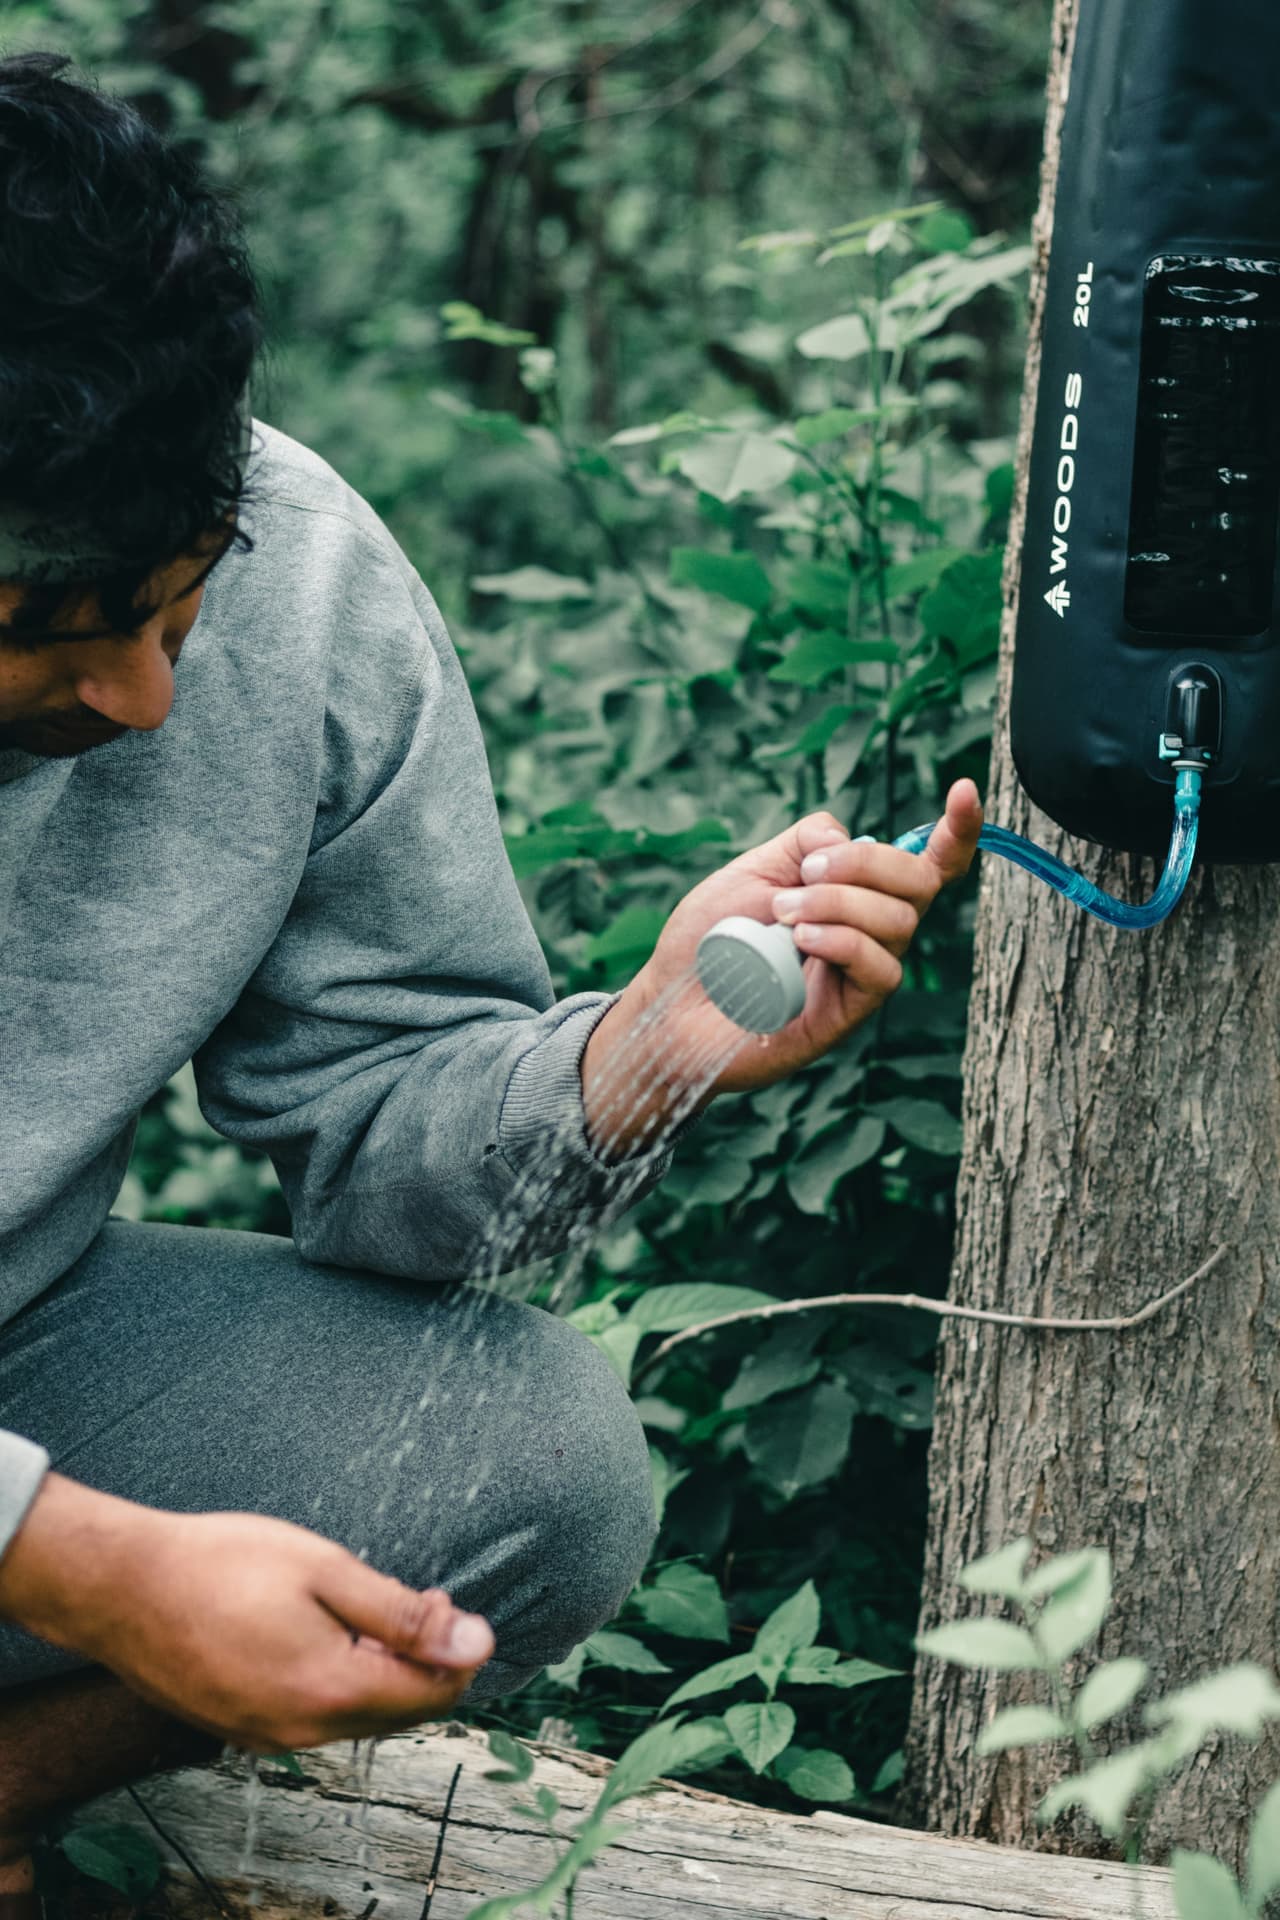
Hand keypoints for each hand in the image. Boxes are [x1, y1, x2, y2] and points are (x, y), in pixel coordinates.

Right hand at [0, 1474, 493, 1749]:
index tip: (445, 1601)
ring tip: (367, 1606)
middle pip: (399, 1713)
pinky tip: (322, 1632)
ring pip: (356, 1716)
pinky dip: (337, 1680)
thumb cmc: (220, 1565)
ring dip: (379, 1670)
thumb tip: (476, 1642)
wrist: (120, 1587)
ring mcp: (266, 1737)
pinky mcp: (240, 1728)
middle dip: (421, 1661)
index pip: (432, 1694)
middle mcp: (302, 1731)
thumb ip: (404, 1615)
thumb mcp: (326, 1570)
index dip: (456, 1650)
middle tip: (416, 1598)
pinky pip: (313, 1716)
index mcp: (332, 1691)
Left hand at [583, 779, 982, 1152]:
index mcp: (855, 892)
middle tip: (804, 873)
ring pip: (899, 921)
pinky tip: (802, 941)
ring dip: (839, 902)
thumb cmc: (709, 939)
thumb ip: (806, 841)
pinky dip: (843, 941)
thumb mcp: (755, 868)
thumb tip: (848, 839)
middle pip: (919, 882)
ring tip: (782, 914)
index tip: (963, 791)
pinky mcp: (850, 1012)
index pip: (926, 862)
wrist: (669, 1002)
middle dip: (867, 862)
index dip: (956, 830)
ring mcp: (862, 973)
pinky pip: (880, 967)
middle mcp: (870, 931)